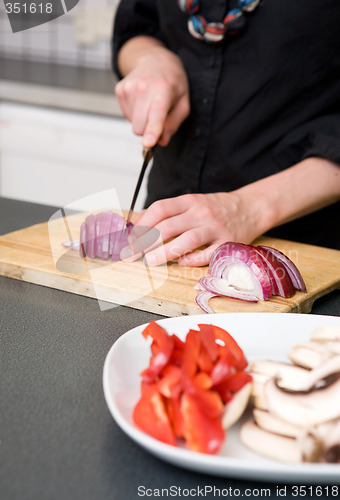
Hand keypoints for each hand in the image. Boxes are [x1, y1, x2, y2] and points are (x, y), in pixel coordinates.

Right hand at [115, 44, 189, 148]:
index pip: (156, 115)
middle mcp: (143, 87)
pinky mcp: (120, 90)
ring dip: (142, 119)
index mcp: (163, 90)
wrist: (156, 59)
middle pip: (139, 128)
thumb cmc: (172, 82)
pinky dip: (135, 113)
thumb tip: (161, 141)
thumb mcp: (183, 103)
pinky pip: (127, 116)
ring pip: (133, 124)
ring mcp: (128, 88)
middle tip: (158, 115)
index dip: (152, 131)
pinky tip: (142, 101)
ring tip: (150, 103)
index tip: (148, 143)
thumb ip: (173, 124)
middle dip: (148, 129)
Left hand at [121, 192, 264, 266]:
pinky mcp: (227, 243)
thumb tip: (138, 227)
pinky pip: (208, 254)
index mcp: (189, 201)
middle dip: (146, 243)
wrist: (250, 208)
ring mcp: (215, 228)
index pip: (159, 209)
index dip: (141, 224)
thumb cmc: (215, 208)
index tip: (130, 239)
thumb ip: (168, 213)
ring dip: (165, 252)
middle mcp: (201, 212)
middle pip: (169, 226)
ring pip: (187, 240)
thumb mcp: (191, 203)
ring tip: (150, 262)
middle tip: (132, 255)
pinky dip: (193, 260)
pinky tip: (181, 263)